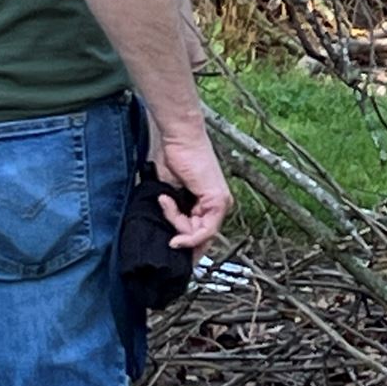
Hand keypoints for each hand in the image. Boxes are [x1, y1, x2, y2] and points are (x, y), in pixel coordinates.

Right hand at [151, 125, 233, 254]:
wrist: (179, 138)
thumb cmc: (174, 158)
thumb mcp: (170, 192)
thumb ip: (172, 211)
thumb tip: (165, 231)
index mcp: (209, 204)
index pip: (202, 235)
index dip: (187, 244)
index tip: (171, 247)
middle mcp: (219, 205)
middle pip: (201, 237)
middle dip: (180, 236)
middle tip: (165, 223)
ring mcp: (221, 203)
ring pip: (200, 234)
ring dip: (177, 223)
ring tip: (165, 200)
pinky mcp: (218, 200)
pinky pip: (205, 229)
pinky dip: (185, 226)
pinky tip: (169, 207)